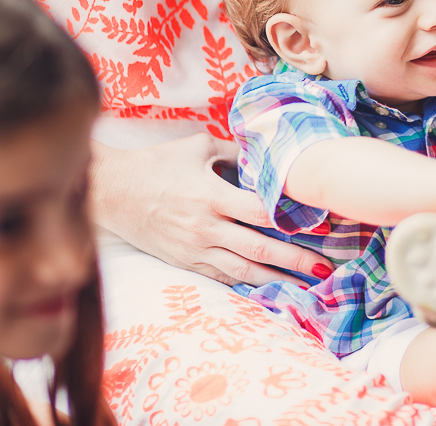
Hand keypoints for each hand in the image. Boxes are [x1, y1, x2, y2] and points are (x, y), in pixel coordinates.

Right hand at [90, 133, 330, 286]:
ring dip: (277, 279)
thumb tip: (264, 155)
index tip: (319, 224)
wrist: (110, 192)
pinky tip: (269, 289)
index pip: (260, 211)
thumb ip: (234, 153)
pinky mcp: (185, 262)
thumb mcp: (197, 147)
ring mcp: (194, 248)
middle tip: (325, 268)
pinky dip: (247, 284)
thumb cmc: (155, 164)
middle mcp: (206, 227)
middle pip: (259, 247)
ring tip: (306, 286)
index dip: (291, 219)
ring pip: (243, 270)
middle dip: (295, 260)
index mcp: (211, 196)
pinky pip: (221, 277)